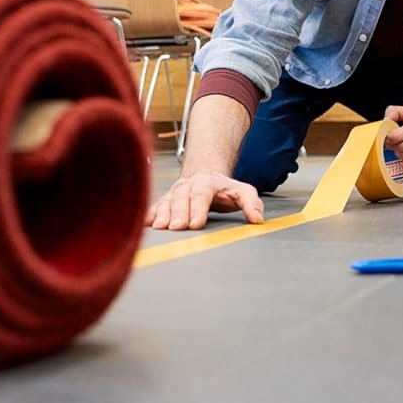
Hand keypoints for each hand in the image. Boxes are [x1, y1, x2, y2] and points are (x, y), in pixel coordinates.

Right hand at [145, 173, 264, 229]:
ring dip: (162, 214)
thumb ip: (252, 203)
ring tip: (159, 228)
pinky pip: (155, 206)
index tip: (196, 224)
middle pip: (181, 198)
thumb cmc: (225, 189)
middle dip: (178, 213)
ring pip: (166, 201)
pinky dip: (149, 214)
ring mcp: (175, 192)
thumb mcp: (243, 191)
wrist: (205, 175)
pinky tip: (145, 224)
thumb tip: (258, 219)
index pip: (201, 195)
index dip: (198, 209)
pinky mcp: (165, 200)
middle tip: (176, 227)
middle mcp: (188, 186)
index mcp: (207, 183)